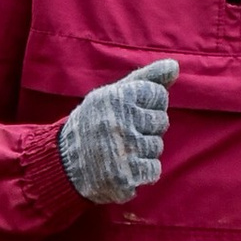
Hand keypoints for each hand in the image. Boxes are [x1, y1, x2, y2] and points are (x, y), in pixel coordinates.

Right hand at [59, 57, 178, 203]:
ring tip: (119, 150)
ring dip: (143, 150)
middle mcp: (119, 121)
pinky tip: (124, 166)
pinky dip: (143, 171)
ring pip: (157, 146)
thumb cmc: (95, 122)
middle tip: (121, 133)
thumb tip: (175, 65)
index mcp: (116, 97)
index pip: (159, 94)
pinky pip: (154, 169)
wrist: (66, 163)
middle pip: (161, 121)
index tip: (128, 111)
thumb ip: (146, 79)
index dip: (148, 104)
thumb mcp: (114, 94)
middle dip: (146, 128)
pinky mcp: (125, 175)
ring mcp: (123, 150)